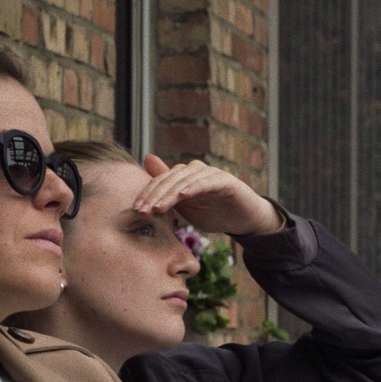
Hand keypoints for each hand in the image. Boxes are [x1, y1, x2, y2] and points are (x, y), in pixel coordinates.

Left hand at [134, 155, 285, 236]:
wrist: (244, 220)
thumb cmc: (215, 212)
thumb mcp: (186, 207)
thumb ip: (168, 191)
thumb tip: (147, 161)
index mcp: (184, 177)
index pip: (161, 182)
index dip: (147, 194)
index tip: (135, 209)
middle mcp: (195, 171)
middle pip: (170, 179)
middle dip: (154, 195)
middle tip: (142, 211)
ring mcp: (210, 174)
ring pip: (185, 180)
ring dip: (170, 193)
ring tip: (158, 207)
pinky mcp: (225, 181)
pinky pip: (207, 182)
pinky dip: (195, 187)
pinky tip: (184, 195)